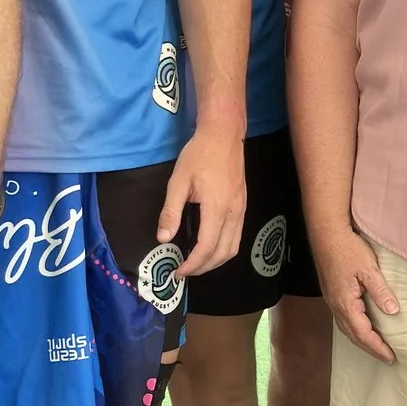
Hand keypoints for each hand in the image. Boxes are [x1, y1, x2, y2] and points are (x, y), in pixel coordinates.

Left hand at [162, 122, 245, 276]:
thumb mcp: (178, 181)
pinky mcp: (243, 205)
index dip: (192, 265)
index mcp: (217, 208)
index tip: (178, 271)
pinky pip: (237, 236)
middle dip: (204, 268)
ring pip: (233, 247)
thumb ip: (170, 212)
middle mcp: (234, 213)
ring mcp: (241, 210)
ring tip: (196, 263)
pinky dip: (223, 248)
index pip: (206, 248)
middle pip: (223, 253)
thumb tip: (163, 239)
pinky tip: (209, 245)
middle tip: (185, 271)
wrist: (224, 135)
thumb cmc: (198, 155)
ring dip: (216, 261)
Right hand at [316, 224, 400, 362]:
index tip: (391, 357)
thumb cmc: (347, 249)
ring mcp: (332, 300)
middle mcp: (336, 306)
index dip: (377, 347)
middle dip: (370, 348)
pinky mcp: (332, 294)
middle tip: (387, 358)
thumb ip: (380, 291)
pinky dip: (355, 329)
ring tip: (376, 347)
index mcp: (345, 303)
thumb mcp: (369, 269)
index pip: (363, 333)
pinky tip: (362, 327)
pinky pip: (344, 319)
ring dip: (361, 340)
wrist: (326, 234)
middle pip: (353, 336)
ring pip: (347, 328)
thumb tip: (393, 311)